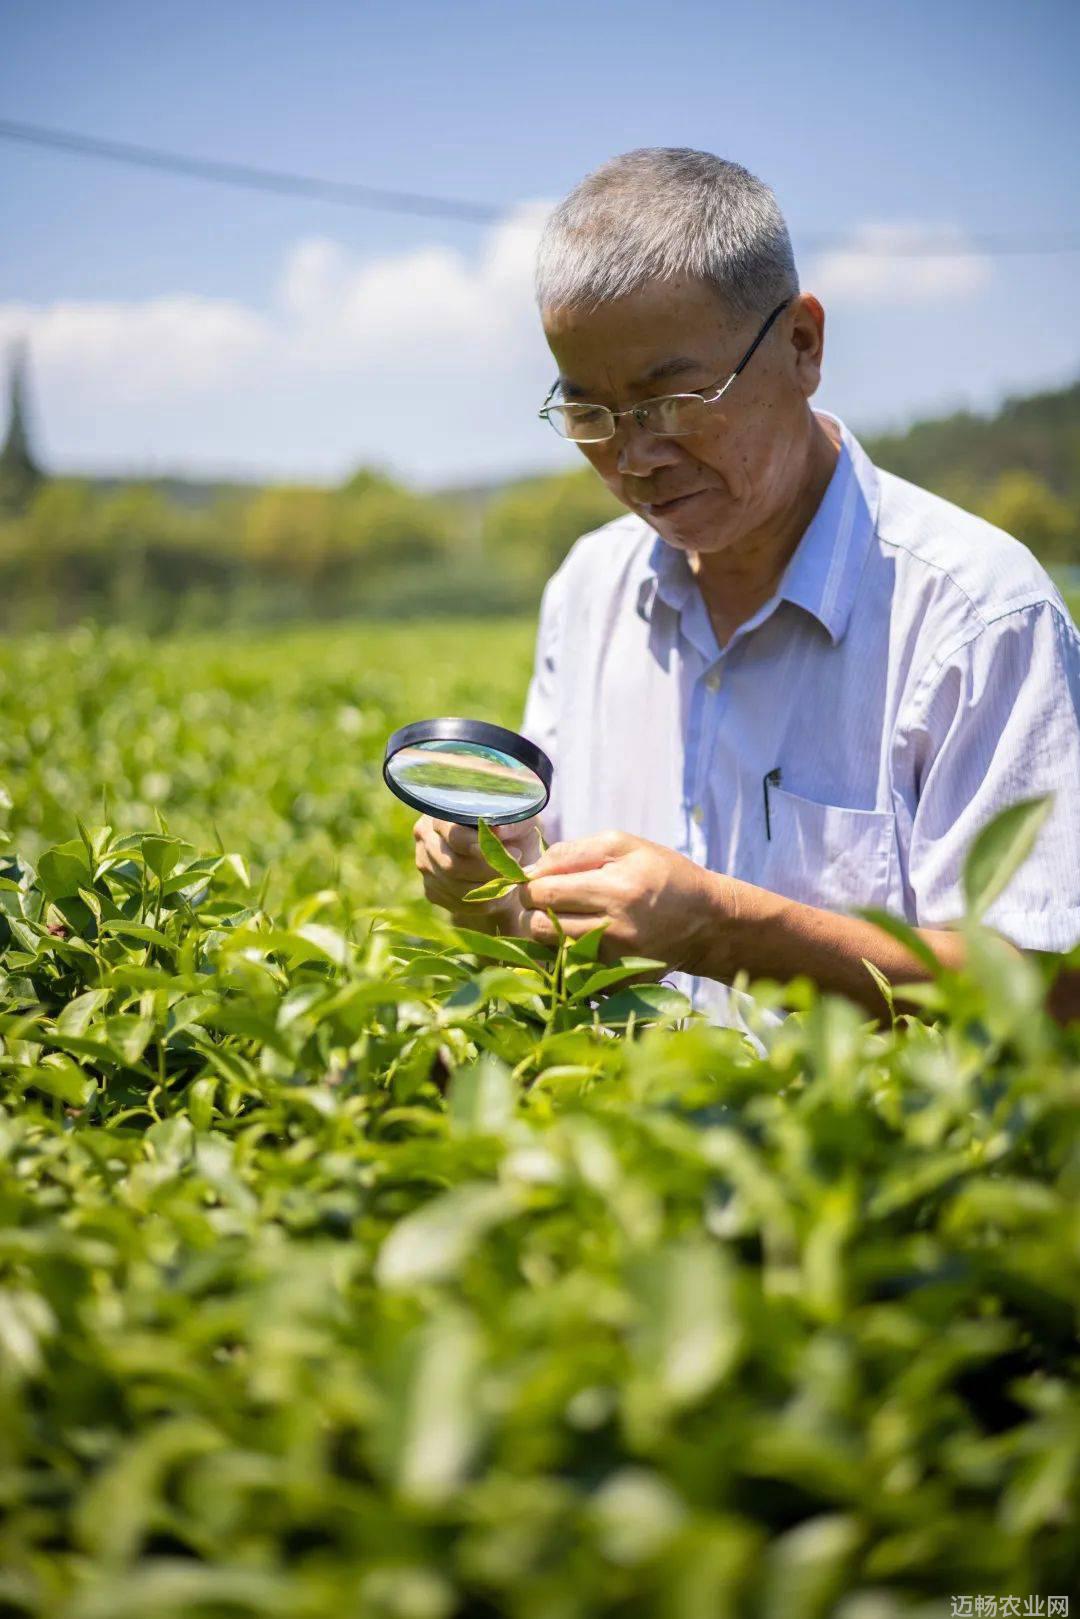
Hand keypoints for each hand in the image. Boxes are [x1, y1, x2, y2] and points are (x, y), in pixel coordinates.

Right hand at [412, 814, 542, 933]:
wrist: (510, 859)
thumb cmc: (514, 834)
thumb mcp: (521, 822)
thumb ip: (513, 823)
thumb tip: (498, 830)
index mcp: (443, 814)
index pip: (454, 834)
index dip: (481, 847)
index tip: (512, 852)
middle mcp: (427, 838)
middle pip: (451, 864)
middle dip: (488, 872)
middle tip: (515, 872)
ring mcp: (426, 866)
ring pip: (454, 887)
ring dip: (488, 890)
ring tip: (512, 883)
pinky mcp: (432, 890)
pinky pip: (455, 903)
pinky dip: (482, 903)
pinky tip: (500, 895)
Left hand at [519, 828, 732, 970]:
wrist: (707, 921)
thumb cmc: (662, 874)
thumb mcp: (624, 845)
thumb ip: (572, 852)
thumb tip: (530, 870)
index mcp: (616, 889)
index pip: (543, 892)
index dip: (530, 884)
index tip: (539, 880)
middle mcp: (616, 930)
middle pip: (539, 926)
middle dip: (536, 910)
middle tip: (550, 900)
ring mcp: (617, 962)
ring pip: (551, 950)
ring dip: (551, 932)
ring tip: (572, 917)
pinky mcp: (619, 985)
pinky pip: (573, 970)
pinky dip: (572, 953)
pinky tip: (591, 939)